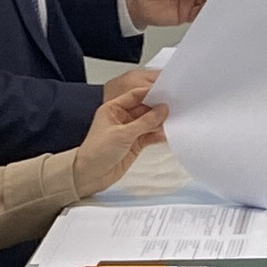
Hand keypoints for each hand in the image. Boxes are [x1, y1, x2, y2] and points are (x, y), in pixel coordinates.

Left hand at [69, 70, 168, 194]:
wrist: (90, 175)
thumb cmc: (97, 151)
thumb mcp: (123, 134)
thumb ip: (145, 122)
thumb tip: (162, 109)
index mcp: (113, 108)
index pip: (134, 95)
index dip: (150, 93)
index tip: (166, 91)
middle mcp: (122, 118)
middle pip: (144, 108)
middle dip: (158, 107)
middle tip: (175, 105)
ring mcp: (129, 131)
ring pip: (149, 122)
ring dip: (160, 122)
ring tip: (175, 118)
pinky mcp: (135, 144)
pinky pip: (150, 136)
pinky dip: (158, 135)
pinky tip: (168, 133)